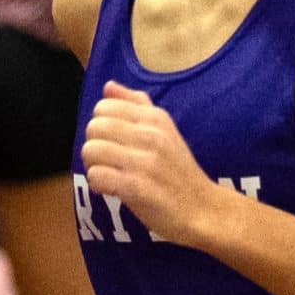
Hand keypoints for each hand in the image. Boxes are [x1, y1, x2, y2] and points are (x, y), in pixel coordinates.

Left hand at [81, 81, 219, 246]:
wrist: (203, 209)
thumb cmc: (178, 171)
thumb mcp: (164, 130)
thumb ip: (135, 105)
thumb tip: (108, 86)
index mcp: (155, 118)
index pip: (104, 106)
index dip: (101, 125)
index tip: (112, 142)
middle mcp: (151, 135)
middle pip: (94, 126)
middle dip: (94, 145)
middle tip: (107, 161)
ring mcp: (145, 161)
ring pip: (91, 149)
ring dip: (93, 165)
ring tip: (108, 174)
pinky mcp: (137, 187)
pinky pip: (97, 175)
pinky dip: (98, 184)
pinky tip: (111, 189)